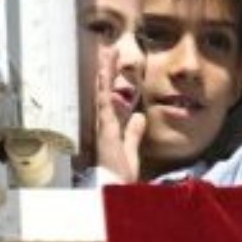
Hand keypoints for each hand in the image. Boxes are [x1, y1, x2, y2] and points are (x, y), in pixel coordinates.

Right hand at [92, 48, 144, 183]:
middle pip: (104, 91)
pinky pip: (105, 106)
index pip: (110, 98)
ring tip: (106, 51)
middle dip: (105, 70)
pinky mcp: (106, 132)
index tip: (113, 59)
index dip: (110, 79)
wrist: (112, 195)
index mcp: (110, 127)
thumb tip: (139, 116)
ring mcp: (103, 127)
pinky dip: (104, 90)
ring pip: (102, 94)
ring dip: (104, 73)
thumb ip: (133, 134)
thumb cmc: (117, 178)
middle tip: (106, 47)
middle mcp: (103, 124)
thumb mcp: (129, 152)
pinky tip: (105, 75)